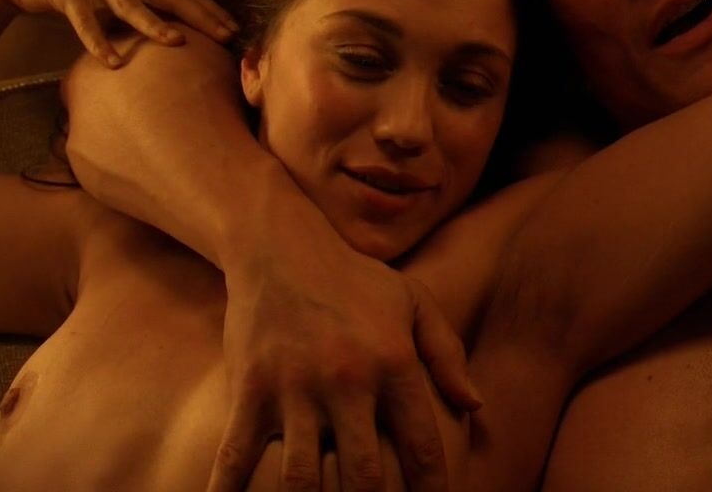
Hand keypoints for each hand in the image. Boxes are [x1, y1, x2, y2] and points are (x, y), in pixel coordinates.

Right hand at [0, 0, 239, 66]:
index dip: (209, 7)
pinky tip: (112, 62)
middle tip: (224, 35)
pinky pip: (83, 20)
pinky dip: (97, 40)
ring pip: (128, 3)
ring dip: (153, 23)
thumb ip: (144, 5)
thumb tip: (180, 34)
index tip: (236, 28)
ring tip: (176, 42)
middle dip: (197, 14)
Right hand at [208, 170, 480, 491]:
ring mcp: (295, 388)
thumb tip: (475, 406)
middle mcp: (348, 381)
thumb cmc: (354, 277)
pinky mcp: (251, 389)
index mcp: (394, 364)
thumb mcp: (414, 302)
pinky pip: (236, 456)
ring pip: (303, 478)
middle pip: (365, 478)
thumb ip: (447, 354)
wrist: (280, 244)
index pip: (422, 448)